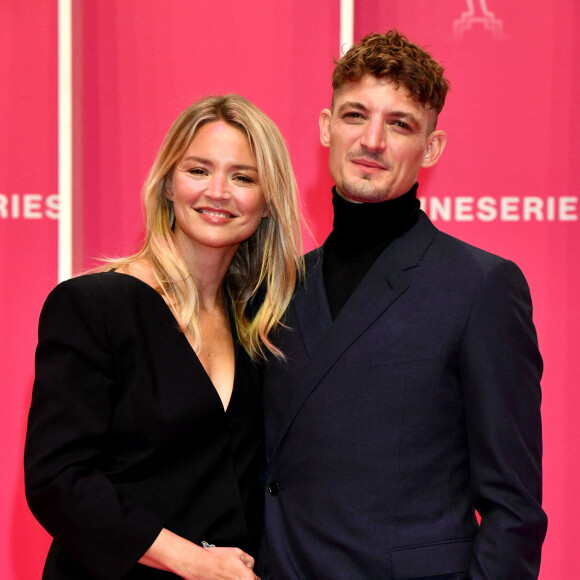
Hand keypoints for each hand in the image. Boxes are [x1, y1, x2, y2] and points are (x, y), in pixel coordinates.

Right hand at [139, 528, 259, 579]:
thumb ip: (249, 561)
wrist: (200, 565)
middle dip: (244, 577)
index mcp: (248, 577)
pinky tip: (223, 577)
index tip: (247, 573)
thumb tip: (251, 566)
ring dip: (235, 578)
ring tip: (227, 574)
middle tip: (234, 572)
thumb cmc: (217, 559)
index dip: (252, 575)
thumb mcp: (238, 552)